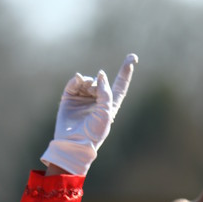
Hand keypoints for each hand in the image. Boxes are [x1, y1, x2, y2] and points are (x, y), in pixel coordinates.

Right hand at [42, 53, 137, 174]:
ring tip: (86, 87)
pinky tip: (78, 79)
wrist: (74, 143)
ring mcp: (83, 99)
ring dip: (88, 81)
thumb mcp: (106, 112)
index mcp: (109, 106)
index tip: (133, 57)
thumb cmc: (94, 132)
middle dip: (98, 82)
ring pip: (87, 81)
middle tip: (94, 89)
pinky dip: (76, 80)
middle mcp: (97, 101)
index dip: (125, 72)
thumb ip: (106, 92)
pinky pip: (74, 84)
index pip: (120, 86)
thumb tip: (101, 74)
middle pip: (101, 82)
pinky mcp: (69, 99)